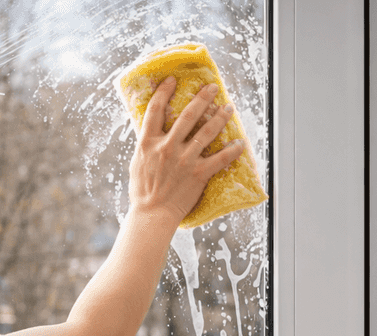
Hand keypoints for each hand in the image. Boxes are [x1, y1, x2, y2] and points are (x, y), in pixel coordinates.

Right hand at [128, 77, 243, 225]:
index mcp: (148, 143)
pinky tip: (240, 143)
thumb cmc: (142, 191)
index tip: (172, 80)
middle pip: (187, 115)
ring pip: (207, 132)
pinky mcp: (198, 174)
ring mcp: (184, 160)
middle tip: (212, 87)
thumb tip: (152, 130)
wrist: (152, 214)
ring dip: (220, 117)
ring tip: (229, 107)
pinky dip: (232, 150)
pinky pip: (220, 158)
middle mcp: (167, 148)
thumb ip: (146, 144)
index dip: (163, 92)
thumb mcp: (137, 162)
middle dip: (202, 98)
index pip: (155, 111)